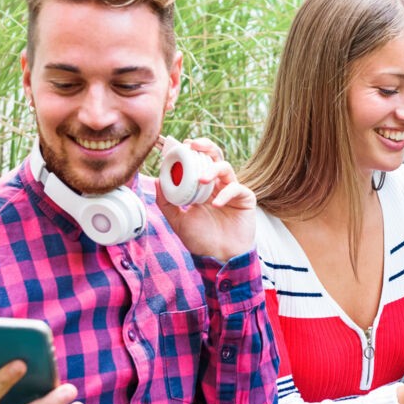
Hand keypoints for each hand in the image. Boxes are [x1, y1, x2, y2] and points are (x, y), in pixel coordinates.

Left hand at [156, 137, 255, 259]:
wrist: (220, 258)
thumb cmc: (201, 240)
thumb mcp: (178, 221)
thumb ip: (166, 202)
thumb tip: (157, 181)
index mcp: (201, 188)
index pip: (196, 162)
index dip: (189, 152)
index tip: (178, 145)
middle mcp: (217, 185)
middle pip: (213, 156)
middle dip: (204, 146)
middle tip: (193, 145)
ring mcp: (232, 190)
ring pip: (225, 167)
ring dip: (213, 169)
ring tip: (202, 179)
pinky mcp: (245, 198)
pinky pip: (237, 188)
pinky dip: (226, 194)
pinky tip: (216, 205)